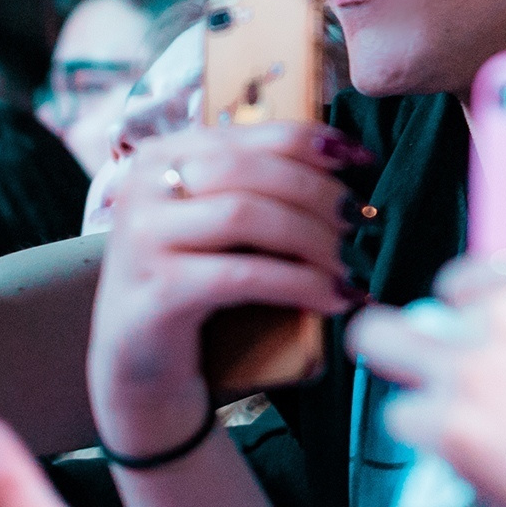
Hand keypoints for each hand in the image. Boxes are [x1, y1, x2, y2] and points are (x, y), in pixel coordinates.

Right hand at [85, 124, 363, 458]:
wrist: (142, 373)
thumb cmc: (195, 291)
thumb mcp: (218, 228)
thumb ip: (257, 186)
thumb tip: (345, 158)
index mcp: (161, 156)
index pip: (249, 133)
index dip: (314, 140)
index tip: (363, 160)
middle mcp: (142, 187)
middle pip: (248, 169)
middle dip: (316, 191)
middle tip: (358, 220)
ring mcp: (142, 239)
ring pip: (244, 214)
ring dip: (311, 237)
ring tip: (349, 265)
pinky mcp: (156, 292)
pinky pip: (242, 275)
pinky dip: (298, 282)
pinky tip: (332, 298)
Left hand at [346, 150, 505, 506]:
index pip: (485, 267)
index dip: (491, 300)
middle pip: (438, 301)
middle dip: (452, 332)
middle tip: (484, 375)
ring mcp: (474, 369)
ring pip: (387, 339)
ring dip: (404, 361)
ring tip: (432, 391)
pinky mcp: (448, 429)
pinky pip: (400, 413)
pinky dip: (424, 433)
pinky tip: (458, 448)